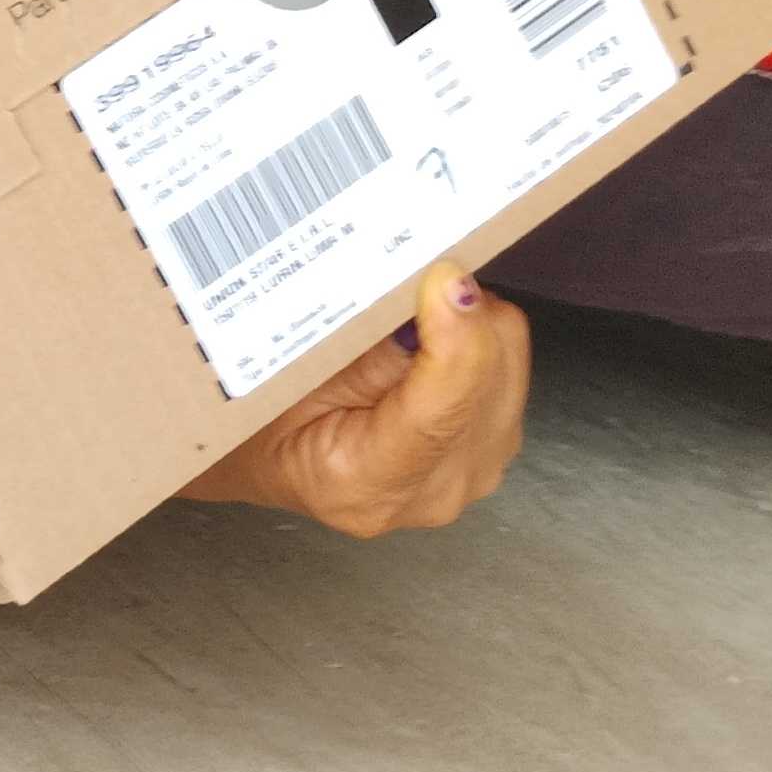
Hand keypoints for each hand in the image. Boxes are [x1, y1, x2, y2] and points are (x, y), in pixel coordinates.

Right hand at [180, 267, 530, 542]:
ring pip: (509, 363)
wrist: (273, 458)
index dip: (451, 340)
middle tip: (408, 285)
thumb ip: (359, 342)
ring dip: (469, 324)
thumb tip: (432, 289)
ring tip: (412, 318)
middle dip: (458, 316)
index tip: (443, 279)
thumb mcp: (284, 372)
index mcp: (365, 487)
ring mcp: (472, 475)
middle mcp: (434, 492)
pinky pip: (509, 371)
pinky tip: (432, 341)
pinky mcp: (493, 448)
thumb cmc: (262, 417)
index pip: (438, 414)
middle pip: (491, 376)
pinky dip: (476, 340)